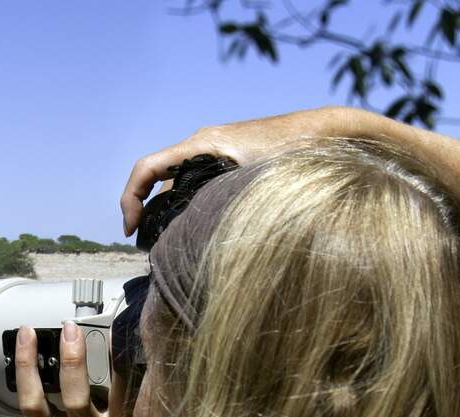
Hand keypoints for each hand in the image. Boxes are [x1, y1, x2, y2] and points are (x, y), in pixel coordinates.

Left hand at [15, 322, 144, 416]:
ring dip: (30, 365)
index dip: (122, 361)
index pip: (124, 393)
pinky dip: (24, 374)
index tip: (120, 331)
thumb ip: (139, 410)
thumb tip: (145, 362)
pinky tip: (23, 347)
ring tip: (29, 331)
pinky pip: (28, 403)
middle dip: (73, 362)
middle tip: (71, 328)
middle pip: (77, 398)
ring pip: (38, 401)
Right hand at [120, 105, 363, 235]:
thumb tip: (201, 237)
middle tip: (146, 244)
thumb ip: (227, 201)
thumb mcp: (259, 179)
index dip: (130, 198)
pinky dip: (186, 203)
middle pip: (158, 178)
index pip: (147, 168)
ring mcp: (217, 150)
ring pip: (177, 181)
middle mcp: (204, 144)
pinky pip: (195, 181)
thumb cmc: (299, 149)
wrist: (328, 129)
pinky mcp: (230, 159)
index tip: (131, 228)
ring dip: (167, 209)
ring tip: (169, 242)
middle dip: (146, 210)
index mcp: (203, 144)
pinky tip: (197, 227)